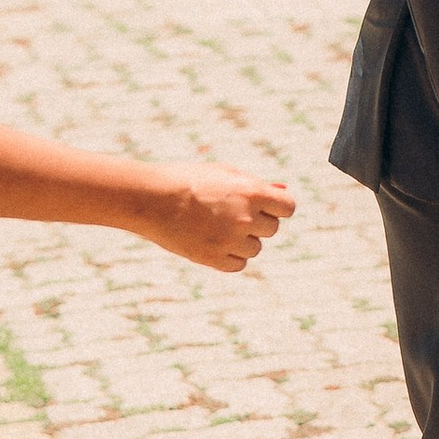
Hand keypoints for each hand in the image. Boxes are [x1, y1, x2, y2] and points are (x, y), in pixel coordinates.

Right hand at [134, 167, 294, 272]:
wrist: (151, 198)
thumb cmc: (188, 180)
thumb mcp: (224, 174)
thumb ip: (255, 184)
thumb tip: (283, 191)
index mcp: (252, 192)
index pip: (287, 208)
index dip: (277, 207)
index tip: (265, 207)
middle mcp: (245, 217)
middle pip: (271, 229)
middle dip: (257, 222)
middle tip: (231, 213)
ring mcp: (230, 240)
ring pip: (255, 249)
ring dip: (243, 241)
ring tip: (217, 226)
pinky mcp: (213, 258)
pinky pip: (238, 264)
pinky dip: (230, 257)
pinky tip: (213, 242)